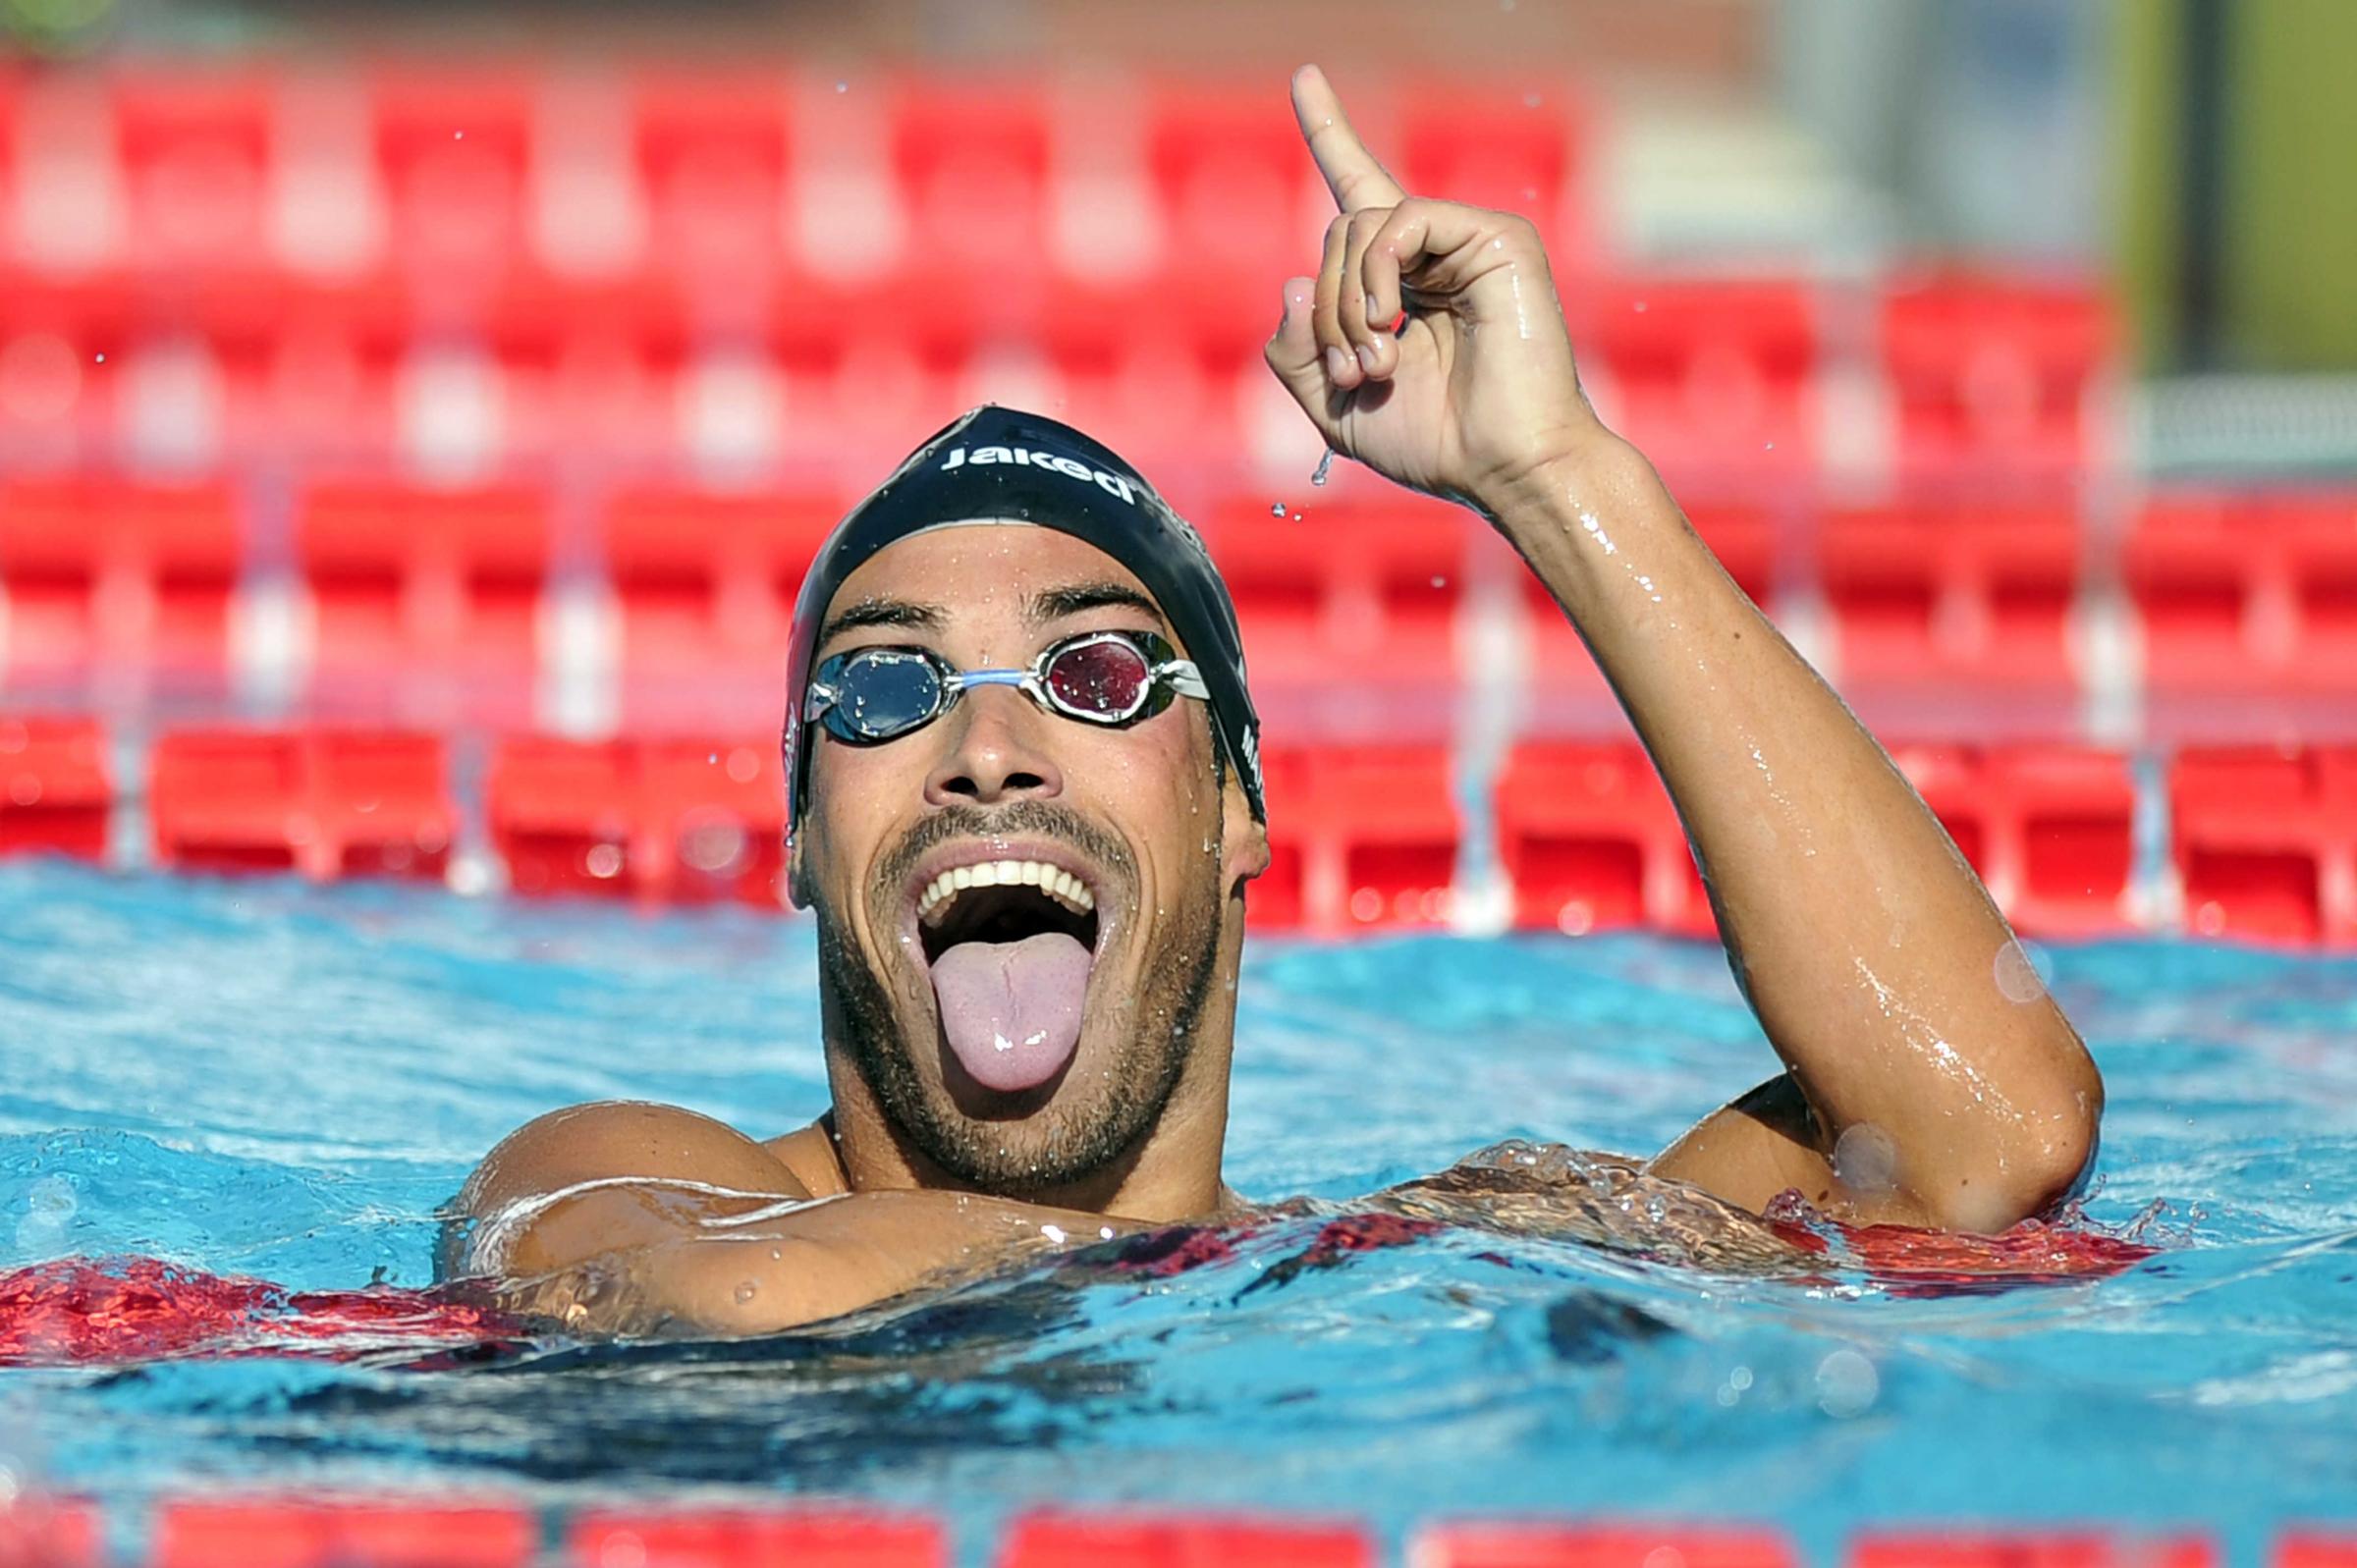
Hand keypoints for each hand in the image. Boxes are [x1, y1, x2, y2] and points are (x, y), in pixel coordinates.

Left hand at [1264, 66, 1606, 514]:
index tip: (1305, 78)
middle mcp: (1434, 252)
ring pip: (1359, 226)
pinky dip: (1376, 273)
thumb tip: (1294, 282)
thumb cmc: (1436, 445)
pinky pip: (1400, 221)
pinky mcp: (1495, 237)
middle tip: (1352, 369)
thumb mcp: (1335, 406)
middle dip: (1324, 307)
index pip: (1358, 190)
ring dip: (1345, 303)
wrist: (1505, 467)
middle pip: (1336, 232)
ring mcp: (1467, 240)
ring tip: (1373, 363)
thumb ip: (1296, 352)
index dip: (1330, 132)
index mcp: (1403, 281)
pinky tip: (1389, 323)